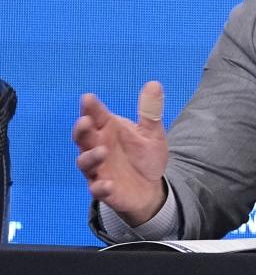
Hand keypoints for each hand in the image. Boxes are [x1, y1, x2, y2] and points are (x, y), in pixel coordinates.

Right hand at [73, 81, 168, 225]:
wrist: (151, 187)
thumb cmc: (145, 156)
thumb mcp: (152, 132)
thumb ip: (150, 111)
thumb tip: (155, 83)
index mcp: (109, 130)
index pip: (96, 116)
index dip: (90, 108)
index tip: (88, 98)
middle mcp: (99, 147)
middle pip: (83, 137)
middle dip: (82, 129)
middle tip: (86, 121)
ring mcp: (99, 169)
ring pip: (85, 162)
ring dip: (91, 157)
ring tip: (103, 151)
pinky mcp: (105, 190)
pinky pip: (97, 189)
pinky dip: (100, 187)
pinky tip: (107, 184)